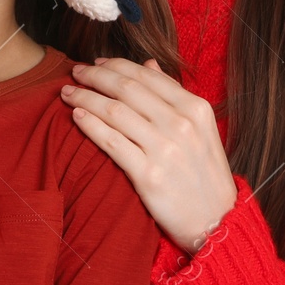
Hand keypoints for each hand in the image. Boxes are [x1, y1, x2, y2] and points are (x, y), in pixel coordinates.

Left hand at [62, 58, 236, 251]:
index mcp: (195, 108)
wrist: (216, 222)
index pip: (146, 75)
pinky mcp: (148, 174)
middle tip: (75, 73)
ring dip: (84, 97)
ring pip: (113, 111)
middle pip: (126, 88)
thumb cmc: (204, 173)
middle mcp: (181, 124)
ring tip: (67, 93)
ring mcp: (164, 149)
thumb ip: (174, 95)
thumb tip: (149, 63)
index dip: (115, 65)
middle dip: (94, 76)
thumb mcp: (201, 129)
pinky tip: (76, 116)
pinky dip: (89, 124)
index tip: (96, 62)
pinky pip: (110, 141)